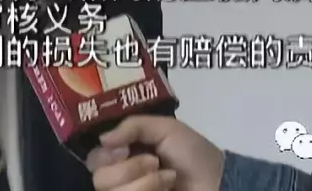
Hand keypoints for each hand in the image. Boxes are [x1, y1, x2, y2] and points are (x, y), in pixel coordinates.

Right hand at [85, 116, 224, 190]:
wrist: (217, 182)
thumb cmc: (192, 153)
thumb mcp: (165, 128)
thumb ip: (131, 126)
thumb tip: (102, 139)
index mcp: (123, 154)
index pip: (95, 158)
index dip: (105, 154)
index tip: (123, 150)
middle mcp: (121, 176)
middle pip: (99, 179)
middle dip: (129, 169)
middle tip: (154, 162)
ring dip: (144, 183)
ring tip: (168, 178)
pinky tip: (167, 190)